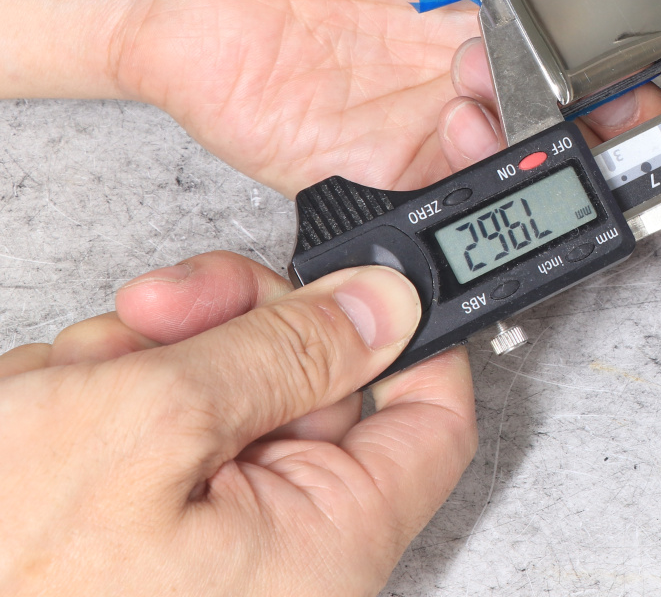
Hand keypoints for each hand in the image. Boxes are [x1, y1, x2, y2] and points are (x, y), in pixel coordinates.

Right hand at [0, 251, 470, 596]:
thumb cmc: (0, 568)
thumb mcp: (146, 423)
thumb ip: (282, 354)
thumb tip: (388, 306)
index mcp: (323, 545)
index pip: (430, 421)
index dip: (405, 335)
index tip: (353, 278)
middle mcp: (280, 558)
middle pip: (315, 392)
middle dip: (228, 334)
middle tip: (156, 316)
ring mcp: (207, 550)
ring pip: (222, 400)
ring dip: (144, 368)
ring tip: (64, 394)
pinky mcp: (140, 540)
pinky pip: (156, 438)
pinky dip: (100, 407)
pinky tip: (44, 417)